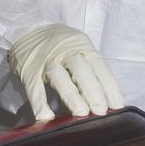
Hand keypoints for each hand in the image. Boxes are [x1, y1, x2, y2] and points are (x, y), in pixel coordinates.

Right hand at [7, 24, 124, 120]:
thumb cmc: (60, 45)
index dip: (109, 87)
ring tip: (81, 113)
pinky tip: (46, 117)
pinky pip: (34, 87)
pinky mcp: (28, 69)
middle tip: (101, 112)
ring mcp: (46, 60)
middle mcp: (65, 51)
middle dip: (93, 92)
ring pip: (59, 76)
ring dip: (71, 96)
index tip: (116, 106)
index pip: (99, 66)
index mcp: (82, 46)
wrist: (29, 29)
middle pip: (81, 70)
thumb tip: (107, 99)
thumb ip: (90, 69)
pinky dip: (40, 103)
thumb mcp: (78, 48)